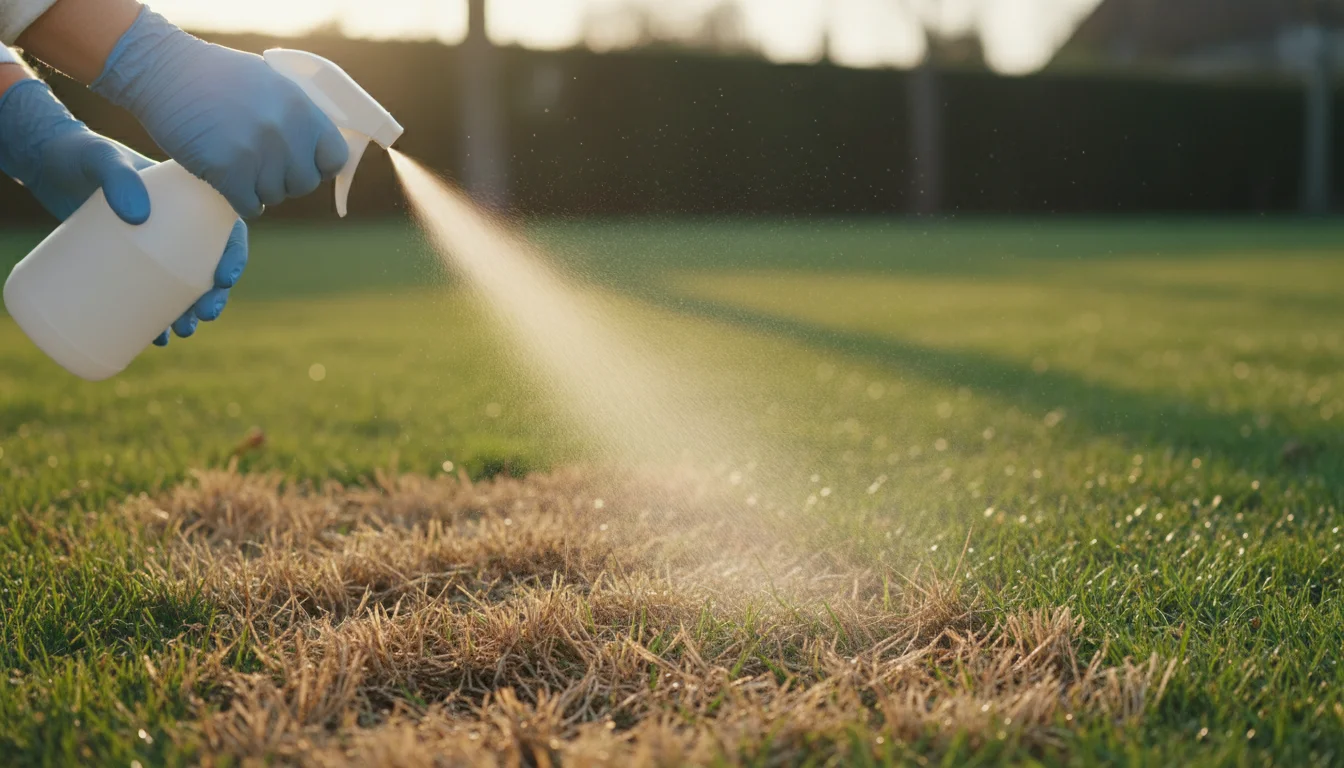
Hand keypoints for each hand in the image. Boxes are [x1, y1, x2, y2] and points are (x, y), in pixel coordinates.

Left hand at [0, 78, 247, 344]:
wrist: (45, 164)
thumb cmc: (80, 155)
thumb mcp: (102, 159)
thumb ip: (119, 178)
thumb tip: (138, 217)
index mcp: (187, 198)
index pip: (225, 228)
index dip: (234, 254)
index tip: (223, 279)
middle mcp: (176, 226)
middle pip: (208, 266)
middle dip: (214, 297)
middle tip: (205, 317)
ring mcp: (152, 246)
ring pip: (181, 287)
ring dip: (189, 314)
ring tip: (182, 333)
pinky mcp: (126, 260)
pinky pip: (149, 293)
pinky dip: (155, 318)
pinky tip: (157, 338)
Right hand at [91, 7, 347, 217]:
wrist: (162, 70)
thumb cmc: (214, 75)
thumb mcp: (270, 82)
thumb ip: (296, 114)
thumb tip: (316, 145)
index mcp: (301, 108)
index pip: (334, 156)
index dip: (319, 165)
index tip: (301, 164)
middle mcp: (285, 132)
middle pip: (303, 183)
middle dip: (284, 180)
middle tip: (260, 167)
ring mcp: (257, 152)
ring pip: (274, 196)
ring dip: (257, 190)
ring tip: (239, 169)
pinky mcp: (228, 171)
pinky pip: (248, 206)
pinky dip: (240, 202)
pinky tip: (228, 186)